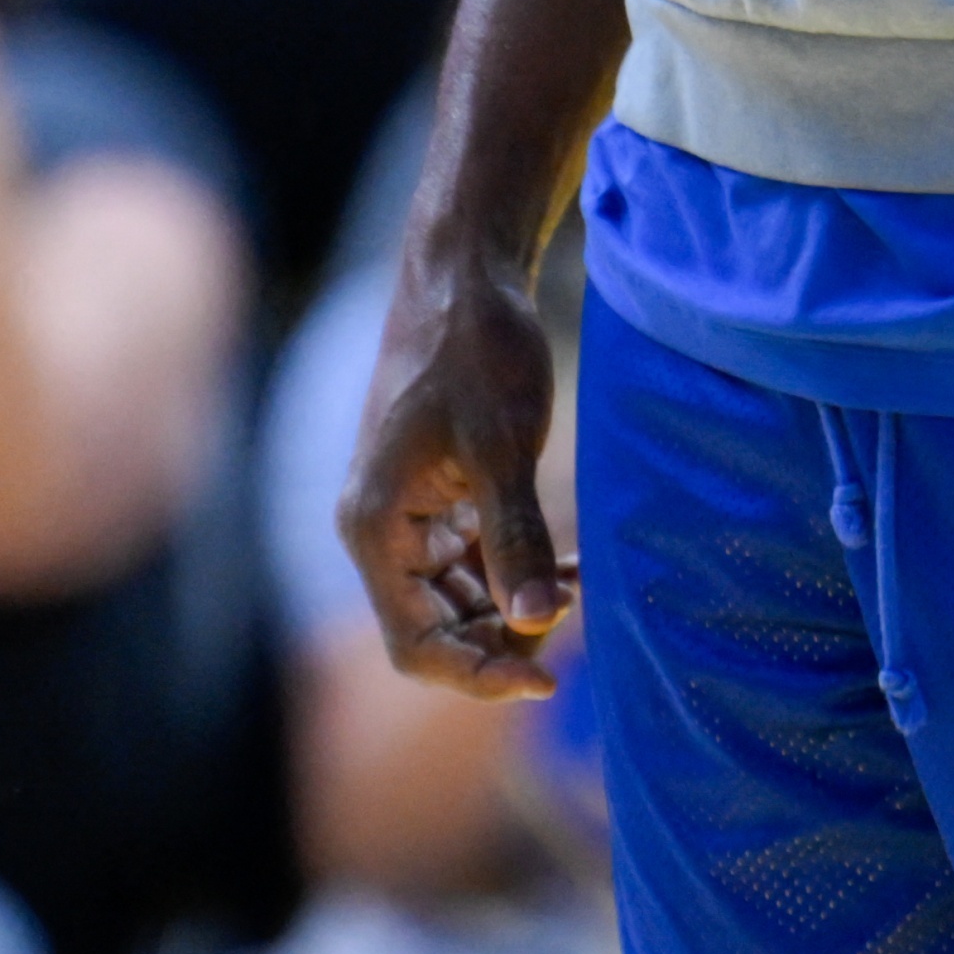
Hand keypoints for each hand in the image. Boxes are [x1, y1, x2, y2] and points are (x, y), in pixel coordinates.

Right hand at [343, 240, 569, 700]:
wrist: (464, 274)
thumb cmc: (476, 350)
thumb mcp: (502, 447)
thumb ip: (516, 538)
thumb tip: (539, 621)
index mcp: (377, 527)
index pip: (415, 643)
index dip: (477, 674)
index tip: (548, 679)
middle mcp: (379, 530)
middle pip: (434, 630)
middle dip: (503, 638)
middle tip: (572, 617)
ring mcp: (405, 515)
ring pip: (454, 601)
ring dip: (512, 606)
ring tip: (576, 585)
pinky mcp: (432, 497)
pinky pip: (467, 563)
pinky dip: (512, 570)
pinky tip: (563, 561)